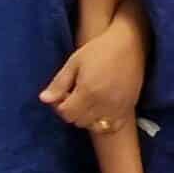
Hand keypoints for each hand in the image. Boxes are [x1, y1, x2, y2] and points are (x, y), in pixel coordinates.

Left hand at [40, 18, 144, 132]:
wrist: (129, 45)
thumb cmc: (99, 50)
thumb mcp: (74, 62)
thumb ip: (59, 83)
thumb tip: (44, 99)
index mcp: (87, 92)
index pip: (66, 114)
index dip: (60, 105)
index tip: (63, 93)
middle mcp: (102, 104)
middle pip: (78, 121)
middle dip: (72, 111)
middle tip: (74, 95)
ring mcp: (117, 108)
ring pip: (94, 126)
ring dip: (86, 117)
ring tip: (87, 101)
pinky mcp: (128, 109)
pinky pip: (112, 127)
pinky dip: (104, 123)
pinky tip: (101, 109)